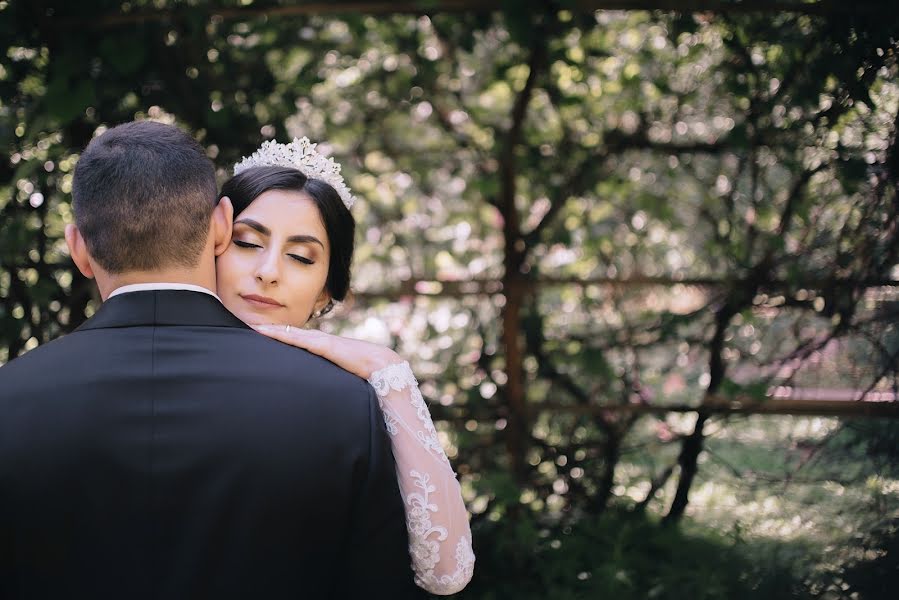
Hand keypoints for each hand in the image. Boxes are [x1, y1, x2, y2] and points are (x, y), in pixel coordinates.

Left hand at [251, 324, 400, 379]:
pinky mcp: (323, 345)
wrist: (383, 366)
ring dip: (269, 331)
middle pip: (288, 335)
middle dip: (268, 332)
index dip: (277, 338)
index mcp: (323, 349)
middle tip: (247, 329)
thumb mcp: (341, 379)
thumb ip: (329, 382)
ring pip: (288, 334)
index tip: (259, 338)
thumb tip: (319, 398)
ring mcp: (320, 341)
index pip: (295, 341)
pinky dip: (279, 334)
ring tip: (250, 327)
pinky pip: (296, 338)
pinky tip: (264, 332)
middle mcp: (319, 341)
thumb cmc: (365, 376)